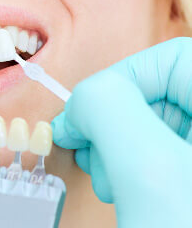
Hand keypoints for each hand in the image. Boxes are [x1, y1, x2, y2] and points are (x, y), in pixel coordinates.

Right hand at [52, 37, 191, 226]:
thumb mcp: (147, 170)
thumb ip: (108, 110)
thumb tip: (80, 102)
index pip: (170, 56)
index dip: (118, 79)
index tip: (84, 115)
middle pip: (160, 92)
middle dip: (113, 121)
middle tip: (92, 152)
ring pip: (157, 125)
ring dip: (118, 148)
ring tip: (113, 183)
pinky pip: (163, 156)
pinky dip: (134, 170)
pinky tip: (127, 193)